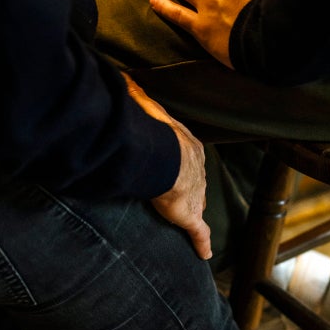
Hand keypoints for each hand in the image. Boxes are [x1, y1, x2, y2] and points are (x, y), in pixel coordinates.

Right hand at [123, 75, 211, 260]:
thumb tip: (125, 77)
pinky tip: (204, 252)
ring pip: (198, 203)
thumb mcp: (146, 110)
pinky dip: (202, 242)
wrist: (165, 156)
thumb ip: (136, 96)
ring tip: (190, 221)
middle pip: (195, 181)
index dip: (181, 163)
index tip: (175, 167)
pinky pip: (199, 233)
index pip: (186, 156)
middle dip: (191, 188)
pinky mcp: (191, 216)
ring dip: (194, 211)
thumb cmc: (154, 133)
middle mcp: (197, 170)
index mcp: (188, 147)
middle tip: (183, 195)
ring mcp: (196, 194)